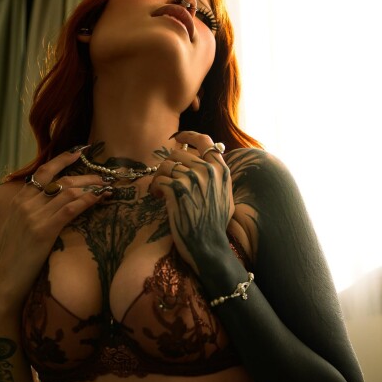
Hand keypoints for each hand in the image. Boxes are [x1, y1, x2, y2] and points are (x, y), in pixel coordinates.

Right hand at [0, 149, 109, 307]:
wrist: (7, 278)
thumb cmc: (17, 256)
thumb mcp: (20, 226)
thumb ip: (32, 210)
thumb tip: (52, 200)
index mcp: (19, 199)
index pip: (43, 172)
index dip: (62, 159)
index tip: (80, 152)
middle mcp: (26, 203)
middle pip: (60, 180)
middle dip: (85, 175)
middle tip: (104, 175)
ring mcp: (34, 215)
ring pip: (67, 191)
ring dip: (91, 187)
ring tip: (107, 187)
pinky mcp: (44, 230)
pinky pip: (70, 208)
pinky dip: (87, 200)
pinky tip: (100, 198)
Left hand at [150, 131, 234, 274]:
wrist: (208, 246)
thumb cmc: (215, 225)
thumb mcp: (225, 196)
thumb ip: (218, 177)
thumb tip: (208, 162)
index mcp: (221, 170)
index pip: (204, 141)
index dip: (188, 135)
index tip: (178, 137)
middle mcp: (208, 170)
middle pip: (178, 153)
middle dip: (168, 165)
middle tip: (166, 179)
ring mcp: (192, 178)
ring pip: (165, 165)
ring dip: (160, 177)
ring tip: (161, 191)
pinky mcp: (177, 189)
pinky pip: (159, 179)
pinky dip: (155, 188)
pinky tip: (159, 197)